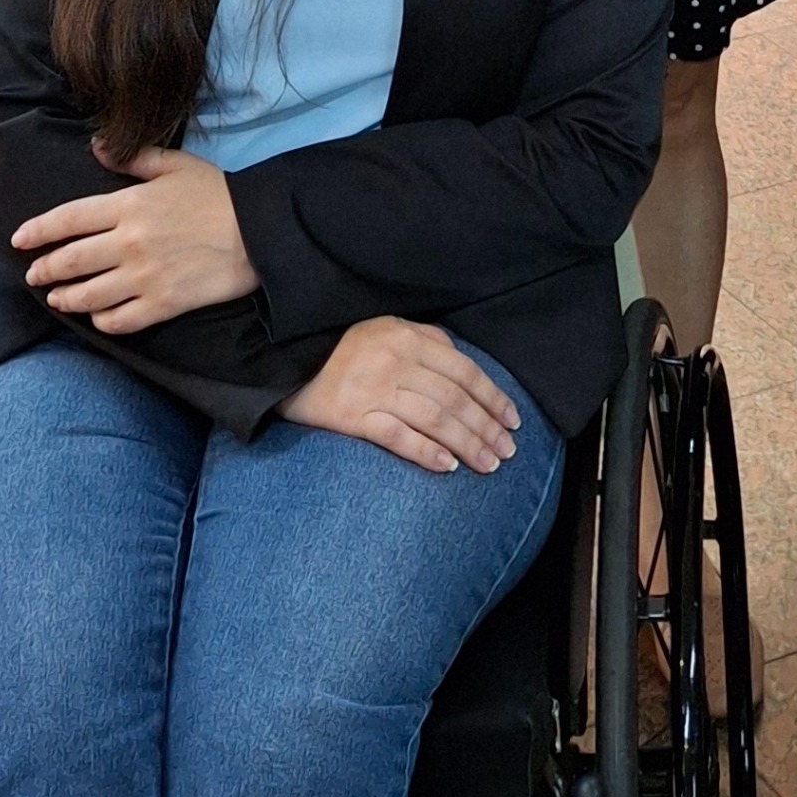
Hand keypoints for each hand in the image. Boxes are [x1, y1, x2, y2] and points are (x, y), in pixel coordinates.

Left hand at [12, 145, 258, 332]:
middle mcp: (129, 242)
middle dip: (45, 269)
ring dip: (66, 298)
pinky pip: (119, 320)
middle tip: (33, 275)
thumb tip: (95, 146)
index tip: (20, 240)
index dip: (39, 230)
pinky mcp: (161, 304)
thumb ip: (133, 158)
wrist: (258, 232)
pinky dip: (101, 320)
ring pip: (88, 294)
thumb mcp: (176, 164)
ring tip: (57, 299)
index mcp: (129, 205)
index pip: (69, 218)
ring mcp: (144, 277)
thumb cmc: (216, 193)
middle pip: (71, 260)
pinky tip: (96, 316)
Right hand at [281, 318, 521, 472]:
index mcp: (407, 337)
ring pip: (434, 418)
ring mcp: (373, 388)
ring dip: (467, 443)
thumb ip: (424, 339)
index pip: (463, 370)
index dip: (493, 397)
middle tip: (508, 452)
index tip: (513, 421)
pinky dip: (426, 452)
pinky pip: (397, 436)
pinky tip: (447, 467)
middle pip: (454, 398)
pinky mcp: (351, 416)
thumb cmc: (341, 347)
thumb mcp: (385, 329)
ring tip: (488, 464)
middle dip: (487, 426)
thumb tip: (461, 356)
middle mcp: (395, 360)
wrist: (283, 359)